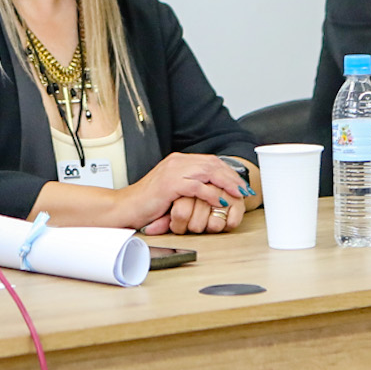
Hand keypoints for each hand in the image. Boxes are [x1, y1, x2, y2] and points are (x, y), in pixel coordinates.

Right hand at [124, 153, 246, 233]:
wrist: (125, 208)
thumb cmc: (148, 204)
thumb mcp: (173, 191)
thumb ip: (190, 187)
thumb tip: (214, 193)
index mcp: (178, 161)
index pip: (210, 161)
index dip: (228, 172)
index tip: (241, 185)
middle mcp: (177, 162)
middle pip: (212, 164)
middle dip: (232, 177)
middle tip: (245, 190)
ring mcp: (173, 171)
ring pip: (208, 172)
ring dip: (226, 184)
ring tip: (238, 194)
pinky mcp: (169, 184)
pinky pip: (196, 186)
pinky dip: (210, 194)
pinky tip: (219, 201)